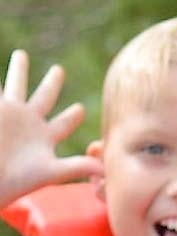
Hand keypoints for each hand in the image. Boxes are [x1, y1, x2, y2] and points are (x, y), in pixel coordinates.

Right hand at [0, 50, 100, 205]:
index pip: (64, 122)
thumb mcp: (50, 172)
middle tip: (58, 69)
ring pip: (17, 85)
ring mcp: (10, 114)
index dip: (73, 115)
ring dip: (19, 70)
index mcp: (45, 136)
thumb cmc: (17, 181)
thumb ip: (77, 167)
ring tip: (21, 54)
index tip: (80, 108)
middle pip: (44, 96)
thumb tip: (106, 169)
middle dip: (52, 83)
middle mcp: (29, 122)